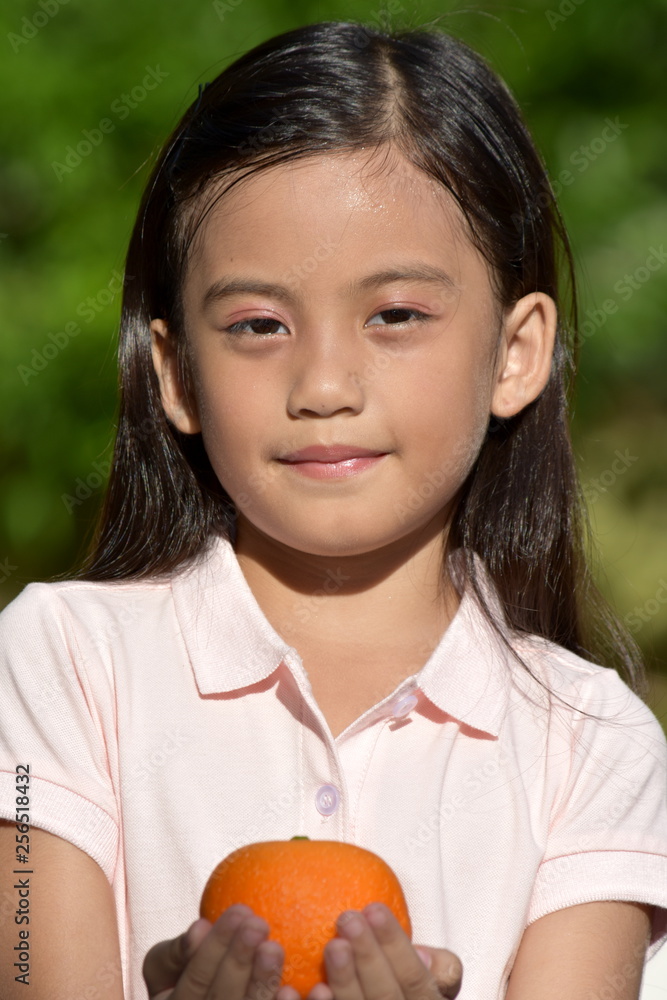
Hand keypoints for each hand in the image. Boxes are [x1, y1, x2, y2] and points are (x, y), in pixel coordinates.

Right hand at [142, 903, 300, 999]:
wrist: (206, 996)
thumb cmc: (183, 977)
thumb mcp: (165, 966)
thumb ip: (177, 950)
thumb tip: (200, 928)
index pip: (196, 980)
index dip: (214, 947)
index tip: (239, 911)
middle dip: (239, 961)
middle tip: (258, 925)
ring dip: (262, 983)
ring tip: (274, 948)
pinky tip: (291, 990)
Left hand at [306, 902, 461, 999]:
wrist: (381, 999)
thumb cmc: (407, 990)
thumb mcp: (435, 981)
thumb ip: (440, 968)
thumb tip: (423, 951)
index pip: (416, 980)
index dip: (396, 946)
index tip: (374, 909)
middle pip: (385, 996)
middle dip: (367, 956)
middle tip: (349, 919)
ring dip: (344, 979)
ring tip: (333, 945)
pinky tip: (316, 988)